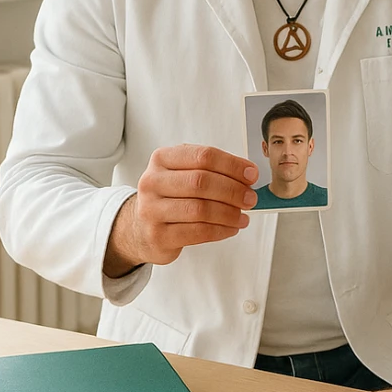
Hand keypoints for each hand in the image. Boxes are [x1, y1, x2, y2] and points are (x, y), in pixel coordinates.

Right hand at [104, 144, 257, 274]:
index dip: (232, 165)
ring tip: (243, 216)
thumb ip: (212, 171)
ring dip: (229, 213)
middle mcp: (153, 181)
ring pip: (200, 209)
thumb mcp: (183, 174)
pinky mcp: (158, 235)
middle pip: (202, 181)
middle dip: (233, 190)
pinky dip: (221, 230)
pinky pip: (198, 232)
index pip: (203, 156)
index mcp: (162, 159)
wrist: (139, 227)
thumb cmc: (169, 196)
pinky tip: (231, 228)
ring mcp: (152, 209)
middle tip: (250, 198)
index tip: (251, 174)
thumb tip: (248, 175)